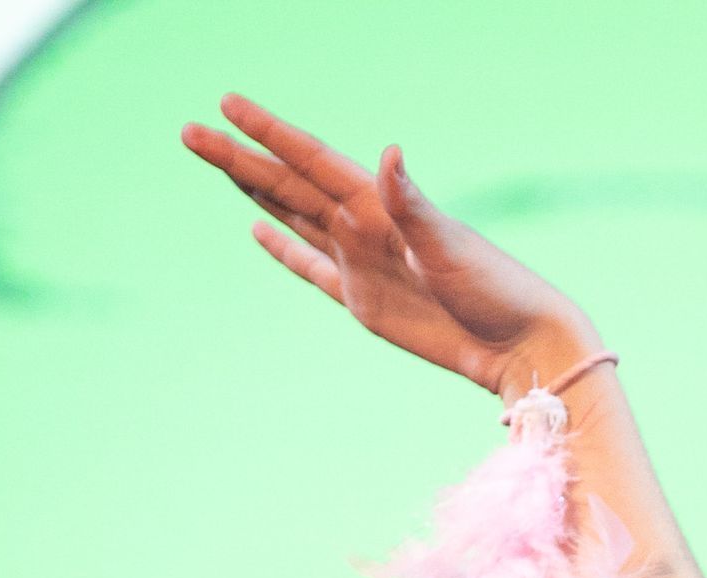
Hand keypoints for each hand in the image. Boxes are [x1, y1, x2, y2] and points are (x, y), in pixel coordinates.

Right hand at [180, 95, 594, 398]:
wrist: (517, 344)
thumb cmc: (493, 288)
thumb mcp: (448, 245)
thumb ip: (411, 203)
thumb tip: (387, 154)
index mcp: (378, 205)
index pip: (309, 159)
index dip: (268, 131)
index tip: (227, 103)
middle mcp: (363, 227)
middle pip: (287, 183)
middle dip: (239, 157)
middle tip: (189, 130)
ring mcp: (360, 263)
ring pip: (293, 216)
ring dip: (254, 189)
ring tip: (216, 160)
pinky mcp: (363, 302)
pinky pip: (311, 267)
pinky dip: (283, 248)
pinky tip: (257, 227)